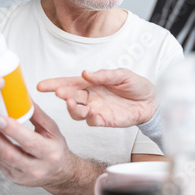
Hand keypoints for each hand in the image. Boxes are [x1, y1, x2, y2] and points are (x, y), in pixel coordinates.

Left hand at [0, 103, 102, 194]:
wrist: (59, 172)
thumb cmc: (55, 148)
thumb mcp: (53, 130)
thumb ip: (38, 115)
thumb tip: (24, 98)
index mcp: (50, 153)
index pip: (29, 142)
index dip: (13, 131)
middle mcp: (37, 168)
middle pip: (10, 153)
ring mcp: (23, 175)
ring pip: (1, 158)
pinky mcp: (12, 177)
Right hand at [37, 68, 157, 126]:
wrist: (152, 100)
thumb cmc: (135, 85)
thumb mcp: (121, 75)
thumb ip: (104, 75)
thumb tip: (85, 73)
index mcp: (91, 83)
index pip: (69, 83)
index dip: (55, 84)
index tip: (41, 85)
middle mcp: (90, 97)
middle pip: (70, 97)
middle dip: (63, 95)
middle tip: (59, 92)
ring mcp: (96, 109)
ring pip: (77, 112)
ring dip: (73, 108)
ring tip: (72, 103)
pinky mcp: (105, 120)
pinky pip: (93, 121)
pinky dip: (90, 118)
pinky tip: (91, 112)